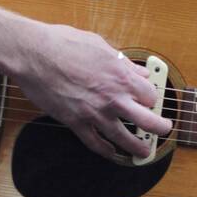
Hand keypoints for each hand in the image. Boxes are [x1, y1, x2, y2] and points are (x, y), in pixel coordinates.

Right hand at [15, 23, 171, 160]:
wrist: (33, 55)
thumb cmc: (63, 44)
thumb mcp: (99, 45)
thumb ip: (121, 62)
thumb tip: (136, 69)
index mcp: (121, 76)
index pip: (150, 95)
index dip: (152, 98)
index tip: (149, 100)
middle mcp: (113, 97)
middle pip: (147, 121)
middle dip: (159, 128)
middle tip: (163, 130)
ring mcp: (94, 113)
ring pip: (124, 138)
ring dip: (137, 148)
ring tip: (144, 152)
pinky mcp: (75, 122)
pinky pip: (95, 143)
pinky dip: (105, 150)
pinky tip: (111, 153)